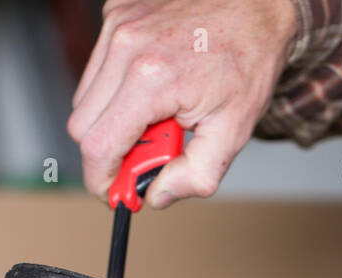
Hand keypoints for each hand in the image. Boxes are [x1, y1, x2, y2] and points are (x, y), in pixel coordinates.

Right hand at [67, 0, 298, 207]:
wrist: (259, 4)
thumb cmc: (249, 56)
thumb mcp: (234, 129)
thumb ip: (196, 174)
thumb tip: (157, 195)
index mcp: (151, 80)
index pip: (97, 148)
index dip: (102, 180)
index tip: (115, 191)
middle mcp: (126, 48)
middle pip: (82, 127)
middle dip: (109, 151)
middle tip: (146, 152)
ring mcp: (117, 27)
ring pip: (85, 99)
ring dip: (111, 118)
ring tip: (155, 112)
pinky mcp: (116, 13)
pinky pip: (97, 68)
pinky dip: (116, 86)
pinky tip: (150, 82)